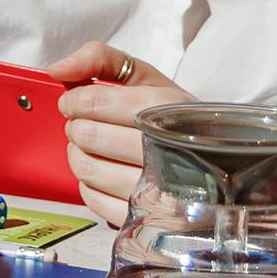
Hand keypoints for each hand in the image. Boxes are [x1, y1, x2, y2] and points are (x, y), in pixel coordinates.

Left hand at [47, 40, 187, 228]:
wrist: (218, 161)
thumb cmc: (172, 116)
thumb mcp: (147, 77)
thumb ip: (101, 59)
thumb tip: (58, 69)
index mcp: (168, 109)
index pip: (93, 102)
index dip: (73, 100)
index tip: (74, 102)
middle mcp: (167, 150)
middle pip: (88, 136)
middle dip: (77, 127)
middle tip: (85, 125)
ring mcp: (161, 190)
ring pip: (88, 170)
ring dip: (78, 155)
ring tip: (90, 147)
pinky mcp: (150, 218)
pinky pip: (95, 202)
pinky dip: (88, 185)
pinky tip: (102, 172)